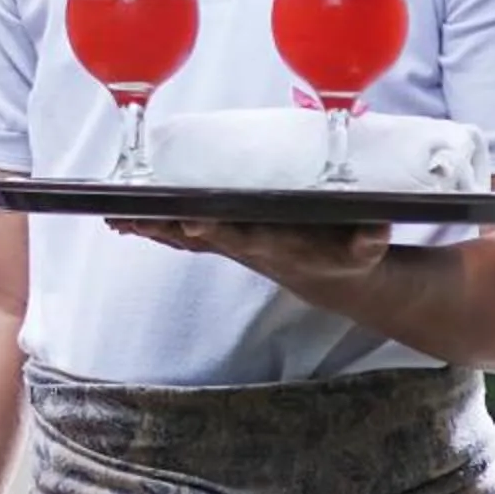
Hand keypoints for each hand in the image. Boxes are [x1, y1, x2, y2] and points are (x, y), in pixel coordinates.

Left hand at [106, 217, 391, 297]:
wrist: (331, 276)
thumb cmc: (345, 250)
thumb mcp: (366, 248)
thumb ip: (369, 238)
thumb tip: (377, 227)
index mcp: (281, 245)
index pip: (246, 236)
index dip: (220, 231)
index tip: (195, 222)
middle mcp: (250, 247)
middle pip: (205, 237)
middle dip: (173, 228)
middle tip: (138, 216)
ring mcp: (233, 247)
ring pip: (186, 238)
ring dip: (153, 228)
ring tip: (117, 218)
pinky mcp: (224, 242)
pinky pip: (182, 236)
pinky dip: (154, 228)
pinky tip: (121, 220)